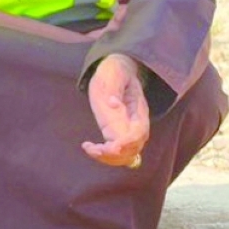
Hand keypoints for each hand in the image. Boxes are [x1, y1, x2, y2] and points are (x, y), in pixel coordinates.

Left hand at [83, 52, 149, 167]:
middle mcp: (136, 123)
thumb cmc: (115, 71)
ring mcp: (127, 130)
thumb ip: (114, 87)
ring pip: (125, 155)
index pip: (139, 132)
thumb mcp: (113, 73)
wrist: (117, 70)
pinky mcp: (117, 134)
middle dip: (115, 154)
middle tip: (94, 149)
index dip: (128, 142)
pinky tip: (88, 146)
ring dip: (109, 158)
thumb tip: (113, 103)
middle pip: (134, 148)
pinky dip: (104, 155)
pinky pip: (116, 153)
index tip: (113, 146)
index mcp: (138, 109)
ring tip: (90, 149)